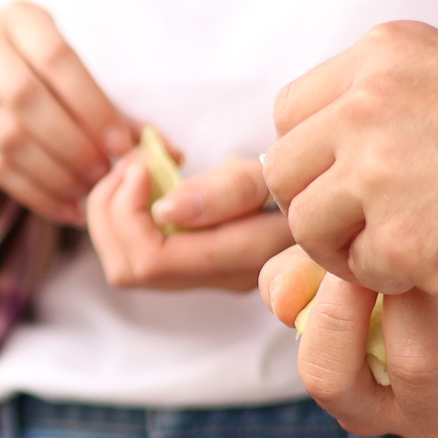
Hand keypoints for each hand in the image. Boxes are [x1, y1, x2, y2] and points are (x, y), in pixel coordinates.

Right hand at [0, 2, 134, 255]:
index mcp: (20, 18)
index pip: (56, 56)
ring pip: (6, 134)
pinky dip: (34, 192)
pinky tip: (65, 209)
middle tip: (104, 175)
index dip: (91, 104)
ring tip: (87, 194)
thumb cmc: (41, 91)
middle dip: (71, 141)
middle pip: (26, 96)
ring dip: (53, 170)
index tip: (121, 145)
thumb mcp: (76, 90)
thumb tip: (174, 153)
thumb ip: (119, 117)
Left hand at [90, 151, 291, 291]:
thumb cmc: (307, 172)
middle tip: (134, 160)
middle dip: (110, 209)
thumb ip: (230, 190)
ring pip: (125, 264)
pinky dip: (125, 212)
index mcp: (243, 259)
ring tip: (137, 165)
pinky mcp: (200, 261)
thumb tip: (165, 210)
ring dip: (112, 210)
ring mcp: (210, 274)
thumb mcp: (277, 170)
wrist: (327, 186)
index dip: (129, 211)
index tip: (144, 163)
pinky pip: (138, 251)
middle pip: (128, 269)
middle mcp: (223, 277)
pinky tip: (148, 179)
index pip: (153, 260)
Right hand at [259, 248, 437, 437]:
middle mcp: (434, 424)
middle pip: (413, 364)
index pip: (329, 377)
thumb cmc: (402, 273)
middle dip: (407, 285)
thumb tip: (281, 295)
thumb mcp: (340, 275)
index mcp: (368, 406)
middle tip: (413, 225)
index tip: (348, 258)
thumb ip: (301, 277)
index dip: (331, 315)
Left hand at [262, 22, 437, 302]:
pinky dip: (388, 278)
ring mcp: (378, 165)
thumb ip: (394, 101)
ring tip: (403, 252)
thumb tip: (326, 144)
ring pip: (304, 222)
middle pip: (283, 166)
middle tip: (368, 228)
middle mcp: (370, 97)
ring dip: (344, 247)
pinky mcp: (398, 233)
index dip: (312, 156)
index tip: (348, 183)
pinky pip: (353, 268)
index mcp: (387, 51)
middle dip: (317, 205)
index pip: (293, 109)